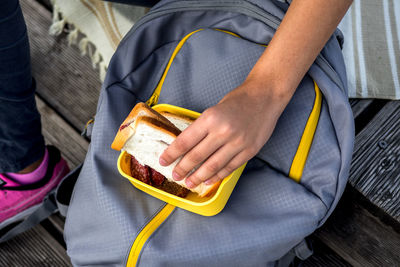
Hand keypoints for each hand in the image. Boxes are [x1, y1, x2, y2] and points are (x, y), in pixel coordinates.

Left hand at [159, 79, 289, 188]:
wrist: (265, 96)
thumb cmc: (238, 100)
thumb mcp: (214, 109)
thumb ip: (202, 128)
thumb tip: (187, 148)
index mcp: (210, 118)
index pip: (185, 141)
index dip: (172, 154)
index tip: (163, 161)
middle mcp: (222, 132)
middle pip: (196, 156)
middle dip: (182, 168)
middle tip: (175, 175)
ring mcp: (237, 143)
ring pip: (212, 166)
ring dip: (198, 177)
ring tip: (189, 183)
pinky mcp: (249, 151)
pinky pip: (229, 168)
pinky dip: (217, 176)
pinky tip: (208, 181)